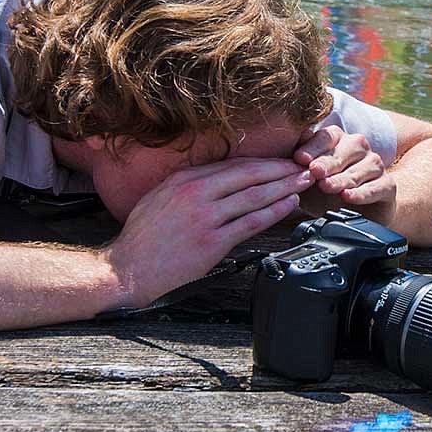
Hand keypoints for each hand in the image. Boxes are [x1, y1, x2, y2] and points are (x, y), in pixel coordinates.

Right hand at [101, 157, 313, 307]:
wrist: (128, 269)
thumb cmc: (143, 238)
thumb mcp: (161, 197)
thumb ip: (189, 185)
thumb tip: (219, 178)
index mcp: (183, 180)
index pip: (232, 164)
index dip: (262, 162)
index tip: (281, 161)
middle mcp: (195, 193)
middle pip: (249, 174)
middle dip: (280, 169)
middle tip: (303, 167)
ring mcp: (205, 217)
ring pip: (254, 196)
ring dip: (284, 187)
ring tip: (303, 182)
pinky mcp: (212, 241)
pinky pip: (251, 222)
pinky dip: (274, 212)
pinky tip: (288, 205)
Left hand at [293, 126, 396, 222]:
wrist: (354, 214)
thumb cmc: (326, 193)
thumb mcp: (306, 178)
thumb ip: (298, 163)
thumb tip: (288, 146)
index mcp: (338, 139)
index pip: (327, 137)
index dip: (313, 147)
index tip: (299, 158)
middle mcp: (359, 147)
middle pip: (344, 150)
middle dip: (327, 162)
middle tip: (314, 171)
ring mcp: (375, 165)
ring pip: (359, 170)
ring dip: (342, 179)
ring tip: (326, 187)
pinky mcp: (388, 185)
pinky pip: (375, 187)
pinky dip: (361, 193)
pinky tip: (348, 197)